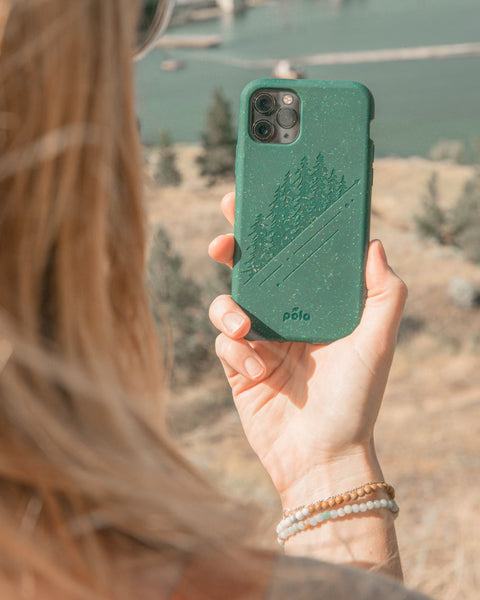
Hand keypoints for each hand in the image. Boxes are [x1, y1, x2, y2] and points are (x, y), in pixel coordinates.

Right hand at [208, 192, 406, 507]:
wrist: (321, 458)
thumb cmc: (355, 401)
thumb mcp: (379, 343)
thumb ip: (384, 293)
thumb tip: (374, 243)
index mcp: (318, 307)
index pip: (295, 258)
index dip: (278, 230)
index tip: (263, 202)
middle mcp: (288, 319)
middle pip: (254, 272)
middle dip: (235, 251)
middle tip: (223, 240)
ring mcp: (262, 342)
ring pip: (229, 303)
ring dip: (229, 308)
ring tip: (244, 326)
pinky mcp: (239, 367)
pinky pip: (223, 342)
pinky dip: (234, 351)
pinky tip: (254, 370)